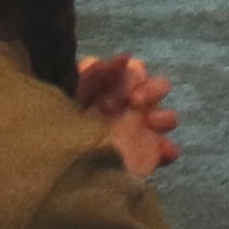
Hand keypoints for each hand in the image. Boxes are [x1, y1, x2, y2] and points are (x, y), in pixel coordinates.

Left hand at [71, 50, 178, 178]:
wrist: (58, 171)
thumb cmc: (61, 125)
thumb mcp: (72, 95)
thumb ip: (94, 74)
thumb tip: (125, 57)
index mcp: (111, 87)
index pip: (133, 70)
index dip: (127, 78)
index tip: (112, 96)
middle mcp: (129, 106)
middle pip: (157, 86)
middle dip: (151, 90)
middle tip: (134, 102)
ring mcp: (141, 132)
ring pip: (168, 116)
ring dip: (165, 116)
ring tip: (152, 122)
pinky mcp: (147, 157)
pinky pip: (170, 150)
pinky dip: (170, 150)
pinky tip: (163, 150)